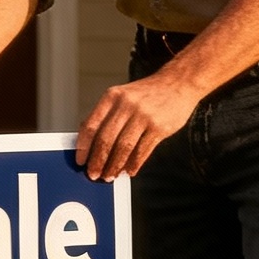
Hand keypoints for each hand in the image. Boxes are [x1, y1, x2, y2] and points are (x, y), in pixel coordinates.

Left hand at [74, 69, 197, 180]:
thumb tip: (87, 140)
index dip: (83, 147)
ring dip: (114, 166)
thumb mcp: (122, 95)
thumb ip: (106, 115)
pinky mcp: (160, 127)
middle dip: (98, 161)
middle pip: (106, 139)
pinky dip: (133, 164)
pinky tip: (129, 171)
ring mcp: (144, 116)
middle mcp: (126, 104)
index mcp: (112, 96)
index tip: (80, 161)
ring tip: (110, 176)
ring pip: (124, 148)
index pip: (91, 125)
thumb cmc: (146, 93)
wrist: (178, 83)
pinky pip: (142, 151)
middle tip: (94, 174)